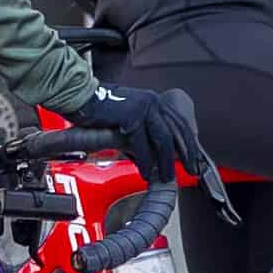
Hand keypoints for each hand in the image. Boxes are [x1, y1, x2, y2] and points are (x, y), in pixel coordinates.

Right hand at [64, 82, 216, 196]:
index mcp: (153, 100)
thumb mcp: (127, 113)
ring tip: (165, 177)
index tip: (193, 158)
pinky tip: (144, 171)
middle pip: (176, 131)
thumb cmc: (98, 106)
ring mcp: (142, 108)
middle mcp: (152, 101)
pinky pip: (142, 144)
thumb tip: (152, 147)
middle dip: (186, 154)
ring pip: (163, 140)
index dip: (188, 142)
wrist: (78, 95)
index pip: (179, 123)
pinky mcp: (131, 116)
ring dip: (164, 162)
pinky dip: (144, 161)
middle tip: (190, 170)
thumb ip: (142, 126)